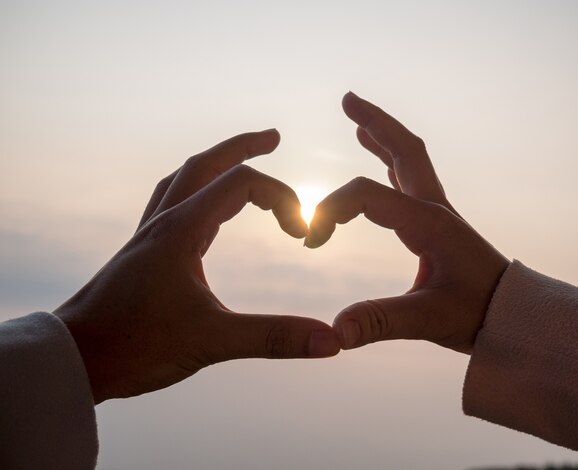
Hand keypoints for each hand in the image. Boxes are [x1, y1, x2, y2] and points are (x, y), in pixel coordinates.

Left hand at [55, 130, 339, 403]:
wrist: (75, 357)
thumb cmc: (135, 345)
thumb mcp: (212, 340)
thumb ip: (273, 337)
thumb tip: (330, 342)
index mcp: (183, 229)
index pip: (243, 185)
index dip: (282, 198)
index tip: (302, 233)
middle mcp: (165, 221)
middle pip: (206, 164)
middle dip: (244, 147)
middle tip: (274, 137)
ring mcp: (150, 233)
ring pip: (184, 178)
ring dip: (216, 163)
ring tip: (240, 160)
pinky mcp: (143, 249)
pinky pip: (171, 201)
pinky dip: (195, 189)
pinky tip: (201, 206)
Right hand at [306, 93, 508, 354]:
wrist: (514, 316)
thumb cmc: (477, 315)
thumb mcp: (427, 320)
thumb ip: (380, 322)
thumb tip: (335, 333)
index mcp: (428, 223)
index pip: (367, 196)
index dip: (331, 210)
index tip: (311, 241)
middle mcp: (434, 208)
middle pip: (403, 149)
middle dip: (375, 122)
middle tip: (347, 99)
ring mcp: (438, 212)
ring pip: (409, 160)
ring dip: (383, 136)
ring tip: (357, 119)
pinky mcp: (438, 222)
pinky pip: (411, 180)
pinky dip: (391, 163)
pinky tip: (381, 162)